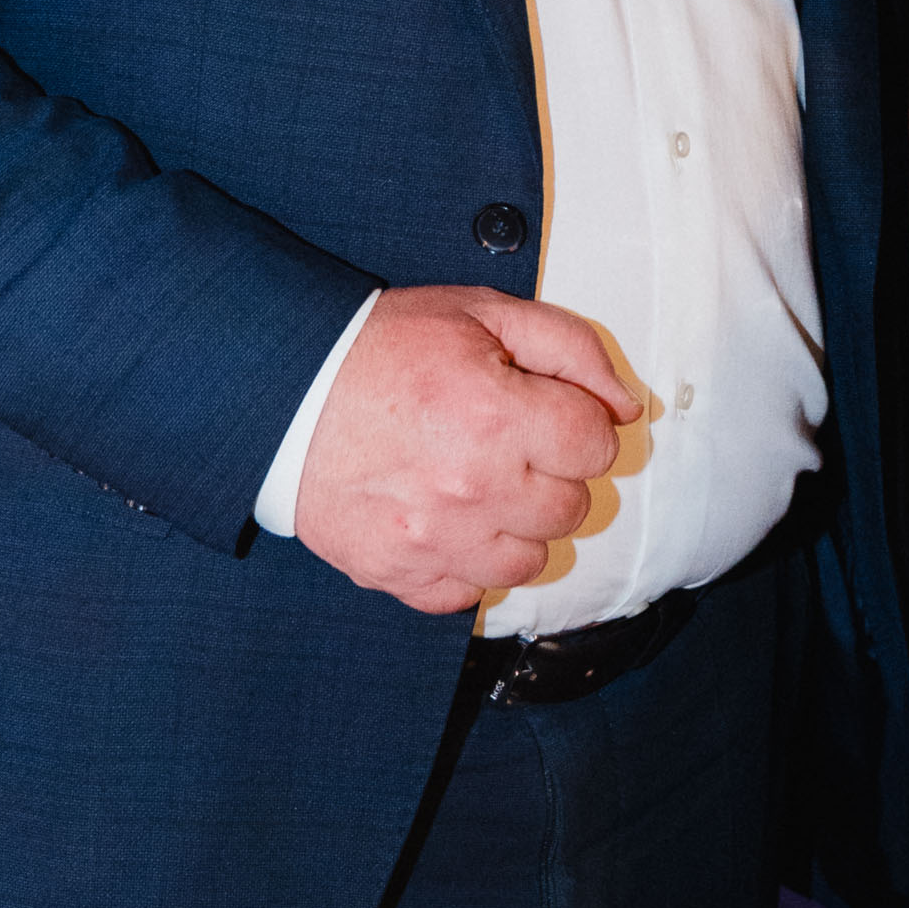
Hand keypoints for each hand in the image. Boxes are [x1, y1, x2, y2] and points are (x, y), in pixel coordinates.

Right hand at [291, 285, 643, 608]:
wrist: (283, 392)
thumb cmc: (381, 349)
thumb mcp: (481, 313)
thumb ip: (570, 349)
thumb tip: (626, 405)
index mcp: (496, 415)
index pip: (597, 445)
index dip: (578, 422)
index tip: (545, 411)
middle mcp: (471, 487)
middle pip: (572, 507)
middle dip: (552, 472)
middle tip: (509, 442)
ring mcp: (433, 540)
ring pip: (530, 561)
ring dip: (518, 525)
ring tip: (481, 484)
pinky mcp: (398, 573)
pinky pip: (467, 594)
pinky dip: (466, 564)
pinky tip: (447, 522)